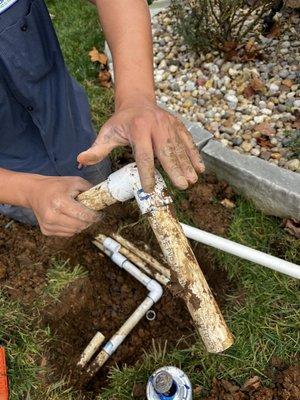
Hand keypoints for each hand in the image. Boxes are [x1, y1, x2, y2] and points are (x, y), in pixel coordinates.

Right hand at [27, 176, 98, 236]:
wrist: (34, 192)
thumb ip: (90, 190)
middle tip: (91, 215)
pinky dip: (72, 228)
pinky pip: (67, 234)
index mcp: (60, 202)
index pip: (83, 215)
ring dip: (81, 225)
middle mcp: (52, 215)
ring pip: (75, 231)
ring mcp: (48, 225)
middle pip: (80, 225)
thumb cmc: (57, 186)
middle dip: (89, 221)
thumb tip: (103, 199)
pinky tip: (69, 218)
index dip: (95, 216)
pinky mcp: (46, 231)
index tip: (100, 214)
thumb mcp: (74, 181)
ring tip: (78, 215)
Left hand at [77, 101, 204, 192]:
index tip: (149, 189)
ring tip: (192, 180)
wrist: (137, 101)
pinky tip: (200, 167)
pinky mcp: (177, 124)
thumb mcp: (107, 133)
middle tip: (181, 186)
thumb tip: (80, 161)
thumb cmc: (121, 122)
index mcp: (137, 129)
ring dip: (187, 164)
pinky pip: (187, 140)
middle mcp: (156, 125)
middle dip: (175, 169)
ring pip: (179, 147)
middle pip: (166, 151)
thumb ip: (97, 149)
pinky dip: (194, 154)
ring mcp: (169, 124)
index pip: (143, 155)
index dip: (146, 173)